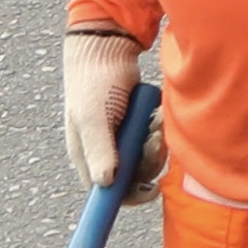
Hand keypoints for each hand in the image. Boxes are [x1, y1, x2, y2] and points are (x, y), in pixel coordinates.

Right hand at [65, 30, 141, 189]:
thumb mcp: (93, 118)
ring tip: (154, 121)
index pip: (107, 191)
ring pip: (148, 157)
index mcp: (88, 156)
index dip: (128, 197)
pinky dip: (159, 127)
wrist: (107, 49)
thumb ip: (100, 149)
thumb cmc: (94, 83)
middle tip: (152, 139)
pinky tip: (156, 112)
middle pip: (135, 176)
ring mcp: (122, 138)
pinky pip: (155, 137)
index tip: (149, 191)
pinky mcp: (137, 124)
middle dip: (148, 160)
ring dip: (155, 141)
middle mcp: (105, 151)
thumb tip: (106, 183)